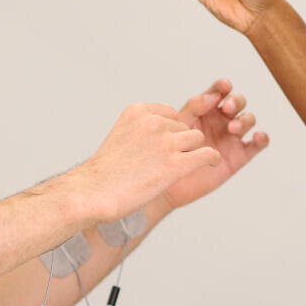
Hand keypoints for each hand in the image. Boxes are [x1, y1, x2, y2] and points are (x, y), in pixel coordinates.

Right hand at [72, 102, 221, 221]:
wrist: (94, 193)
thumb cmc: (106, 172)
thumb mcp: (121, 136)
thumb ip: (143, 129)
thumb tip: (166, 134)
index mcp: (138, 111)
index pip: (169, 113)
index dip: (170, 131)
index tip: (164, 146)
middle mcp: (153, 122)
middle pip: (184, 126)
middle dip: (181, 143)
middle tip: (170, 162)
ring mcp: (165, 143)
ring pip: (196, 139)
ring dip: (194, 152)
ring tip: (187, 165)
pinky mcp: (176, 164)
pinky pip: (206, 154)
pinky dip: (211, 159)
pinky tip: (210, 164)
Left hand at [157, 78, 269, 210]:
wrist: (168, 184)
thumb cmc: (169, 152)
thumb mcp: (180, 124)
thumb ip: (194, 107)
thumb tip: (213, 96)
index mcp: (205, 110)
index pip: (218, 91)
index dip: (223, 86)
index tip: (224, 86)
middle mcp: (221, 121)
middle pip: (238, 102)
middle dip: (236, 101)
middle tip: (227, 108)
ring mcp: (231, 138)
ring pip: (248, 120)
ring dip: (244, 119)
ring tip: (232, 128)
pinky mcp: (239, 156)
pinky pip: (257, 144)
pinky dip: (262, 138)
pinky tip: (257, 136)